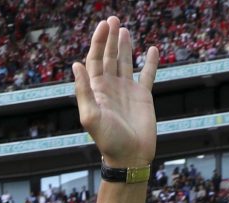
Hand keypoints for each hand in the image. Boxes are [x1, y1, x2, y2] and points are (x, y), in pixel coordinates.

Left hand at [73, 16, 158, 167]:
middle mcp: (110, 88)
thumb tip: (76, 65)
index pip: (94, 60)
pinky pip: (147, 75)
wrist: (130, 157)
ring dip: (124, 46)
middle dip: (109, 39)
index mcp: (97, 91)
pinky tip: (152, 50)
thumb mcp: (91, 117)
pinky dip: (150, 62)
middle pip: (108, 57)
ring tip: (123, 29)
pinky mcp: (143, 96)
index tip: (104, 25)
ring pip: (125, 62)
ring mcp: (127, 91)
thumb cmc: (109, 141)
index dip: (97, 42)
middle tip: (113, 20)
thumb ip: (83, 91)